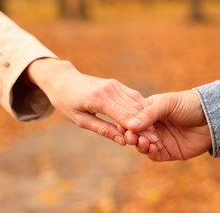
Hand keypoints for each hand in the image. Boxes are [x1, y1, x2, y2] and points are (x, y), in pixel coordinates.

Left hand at [26, 58, 160, 145]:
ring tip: (155, 131)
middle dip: (146, 125)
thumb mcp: (80, 120)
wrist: (62, 80)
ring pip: (136, 101)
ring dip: (146, 116)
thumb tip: (122, 140)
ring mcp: (114, 85)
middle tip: (157, 139)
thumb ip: (102, 129)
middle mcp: (109, 89)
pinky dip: (141, 107)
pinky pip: (132, 95)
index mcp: (98, 99)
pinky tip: (148, 117)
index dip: (139, 129)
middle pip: (133, 109)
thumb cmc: (67, 102)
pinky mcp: (115, 84)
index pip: (124, 116)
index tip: (150, 140)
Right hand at [124, 90, 211, 160]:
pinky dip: (150, 153)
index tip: (122, 126)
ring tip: (142, 142)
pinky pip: (154, 155)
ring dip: (140, 145)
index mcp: (149, 112)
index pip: (132, 119)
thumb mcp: (167, 104)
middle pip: (135, 134)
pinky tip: (152, 148)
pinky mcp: (169, 152)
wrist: (212, 117)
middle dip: (131, 136)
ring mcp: (160, 140)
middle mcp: (153, 126)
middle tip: (131, 136)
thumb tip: (130, 125)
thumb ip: (149, 113)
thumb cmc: (189, 104)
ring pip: (143, 146)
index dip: (126, 123)